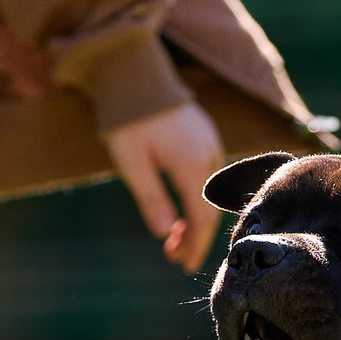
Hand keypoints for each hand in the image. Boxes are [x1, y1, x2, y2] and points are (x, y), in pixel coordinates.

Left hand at [104, 99, 226, 272]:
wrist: (135, 73)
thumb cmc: (128, 119)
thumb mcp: (132, 164)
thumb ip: (151, 199)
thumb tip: (166, 234)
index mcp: (192, 165)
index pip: (202, 219)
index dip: (195, 246)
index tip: (184, 266)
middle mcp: (210, 156)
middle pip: (210, 210)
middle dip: (195, 237)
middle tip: (174, 257)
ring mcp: (212, 144)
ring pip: (212, 194)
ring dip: (196, 219)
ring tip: (176, 237)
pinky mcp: (207, 136)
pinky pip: (211, 177)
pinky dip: (200, 198)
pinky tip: (184, 207)